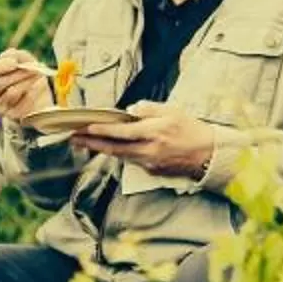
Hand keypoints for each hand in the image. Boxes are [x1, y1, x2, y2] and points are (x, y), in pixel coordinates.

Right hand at [0, 47, 52, 120]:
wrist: (42, 96)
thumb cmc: (30, 75)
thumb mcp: (27, 61)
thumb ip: (18, 55)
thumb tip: (9, 54)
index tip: (14, 62)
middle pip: (0, 82)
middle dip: (19, 74)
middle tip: (33, 69)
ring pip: (11, 92)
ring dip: (27, 82)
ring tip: (38, 75)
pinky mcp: (11, 115)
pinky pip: (22, 104)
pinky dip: (33, 92)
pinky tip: (40, 84)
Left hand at [69, 101, 219, 181]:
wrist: (209, 155)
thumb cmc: (191, 130)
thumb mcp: (172, 111)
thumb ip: (149, 109)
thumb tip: (130, 111)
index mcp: (154, 133)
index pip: (121, 133)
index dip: (101, 131)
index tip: (85, 128)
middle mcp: (149, 151)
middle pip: (114, 148)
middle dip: (92, 143)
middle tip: (73, 138)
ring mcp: (149, 164)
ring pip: (120, 156)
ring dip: (101, 149)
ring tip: (85, 142)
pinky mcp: (152, 171)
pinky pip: (131, 161)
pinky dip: (120, 154)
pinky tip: (109, 148)